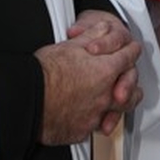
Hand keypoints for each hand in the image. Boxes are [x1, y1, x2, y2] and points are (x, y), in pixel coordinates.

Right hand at [34, 16, 141, 145]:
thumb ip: (93, 35)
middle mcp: (105, 95)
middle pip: (132, 90)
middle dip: (131, 83)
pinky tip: (88, 114)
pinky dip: (94, 119)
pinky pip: (95, 125)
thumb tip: (104, 28)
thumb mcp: (70, 44)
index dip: (131, 50)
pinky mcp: (82, 131)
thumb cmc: (45, 72)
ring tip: (114, 100)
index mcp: (105, 70)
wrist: (28, 98)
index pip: (129, 57)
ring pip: (117, 112)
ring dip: (117, 105)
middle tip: (127, 79)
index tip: (131, 50)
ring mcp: (95, 115)